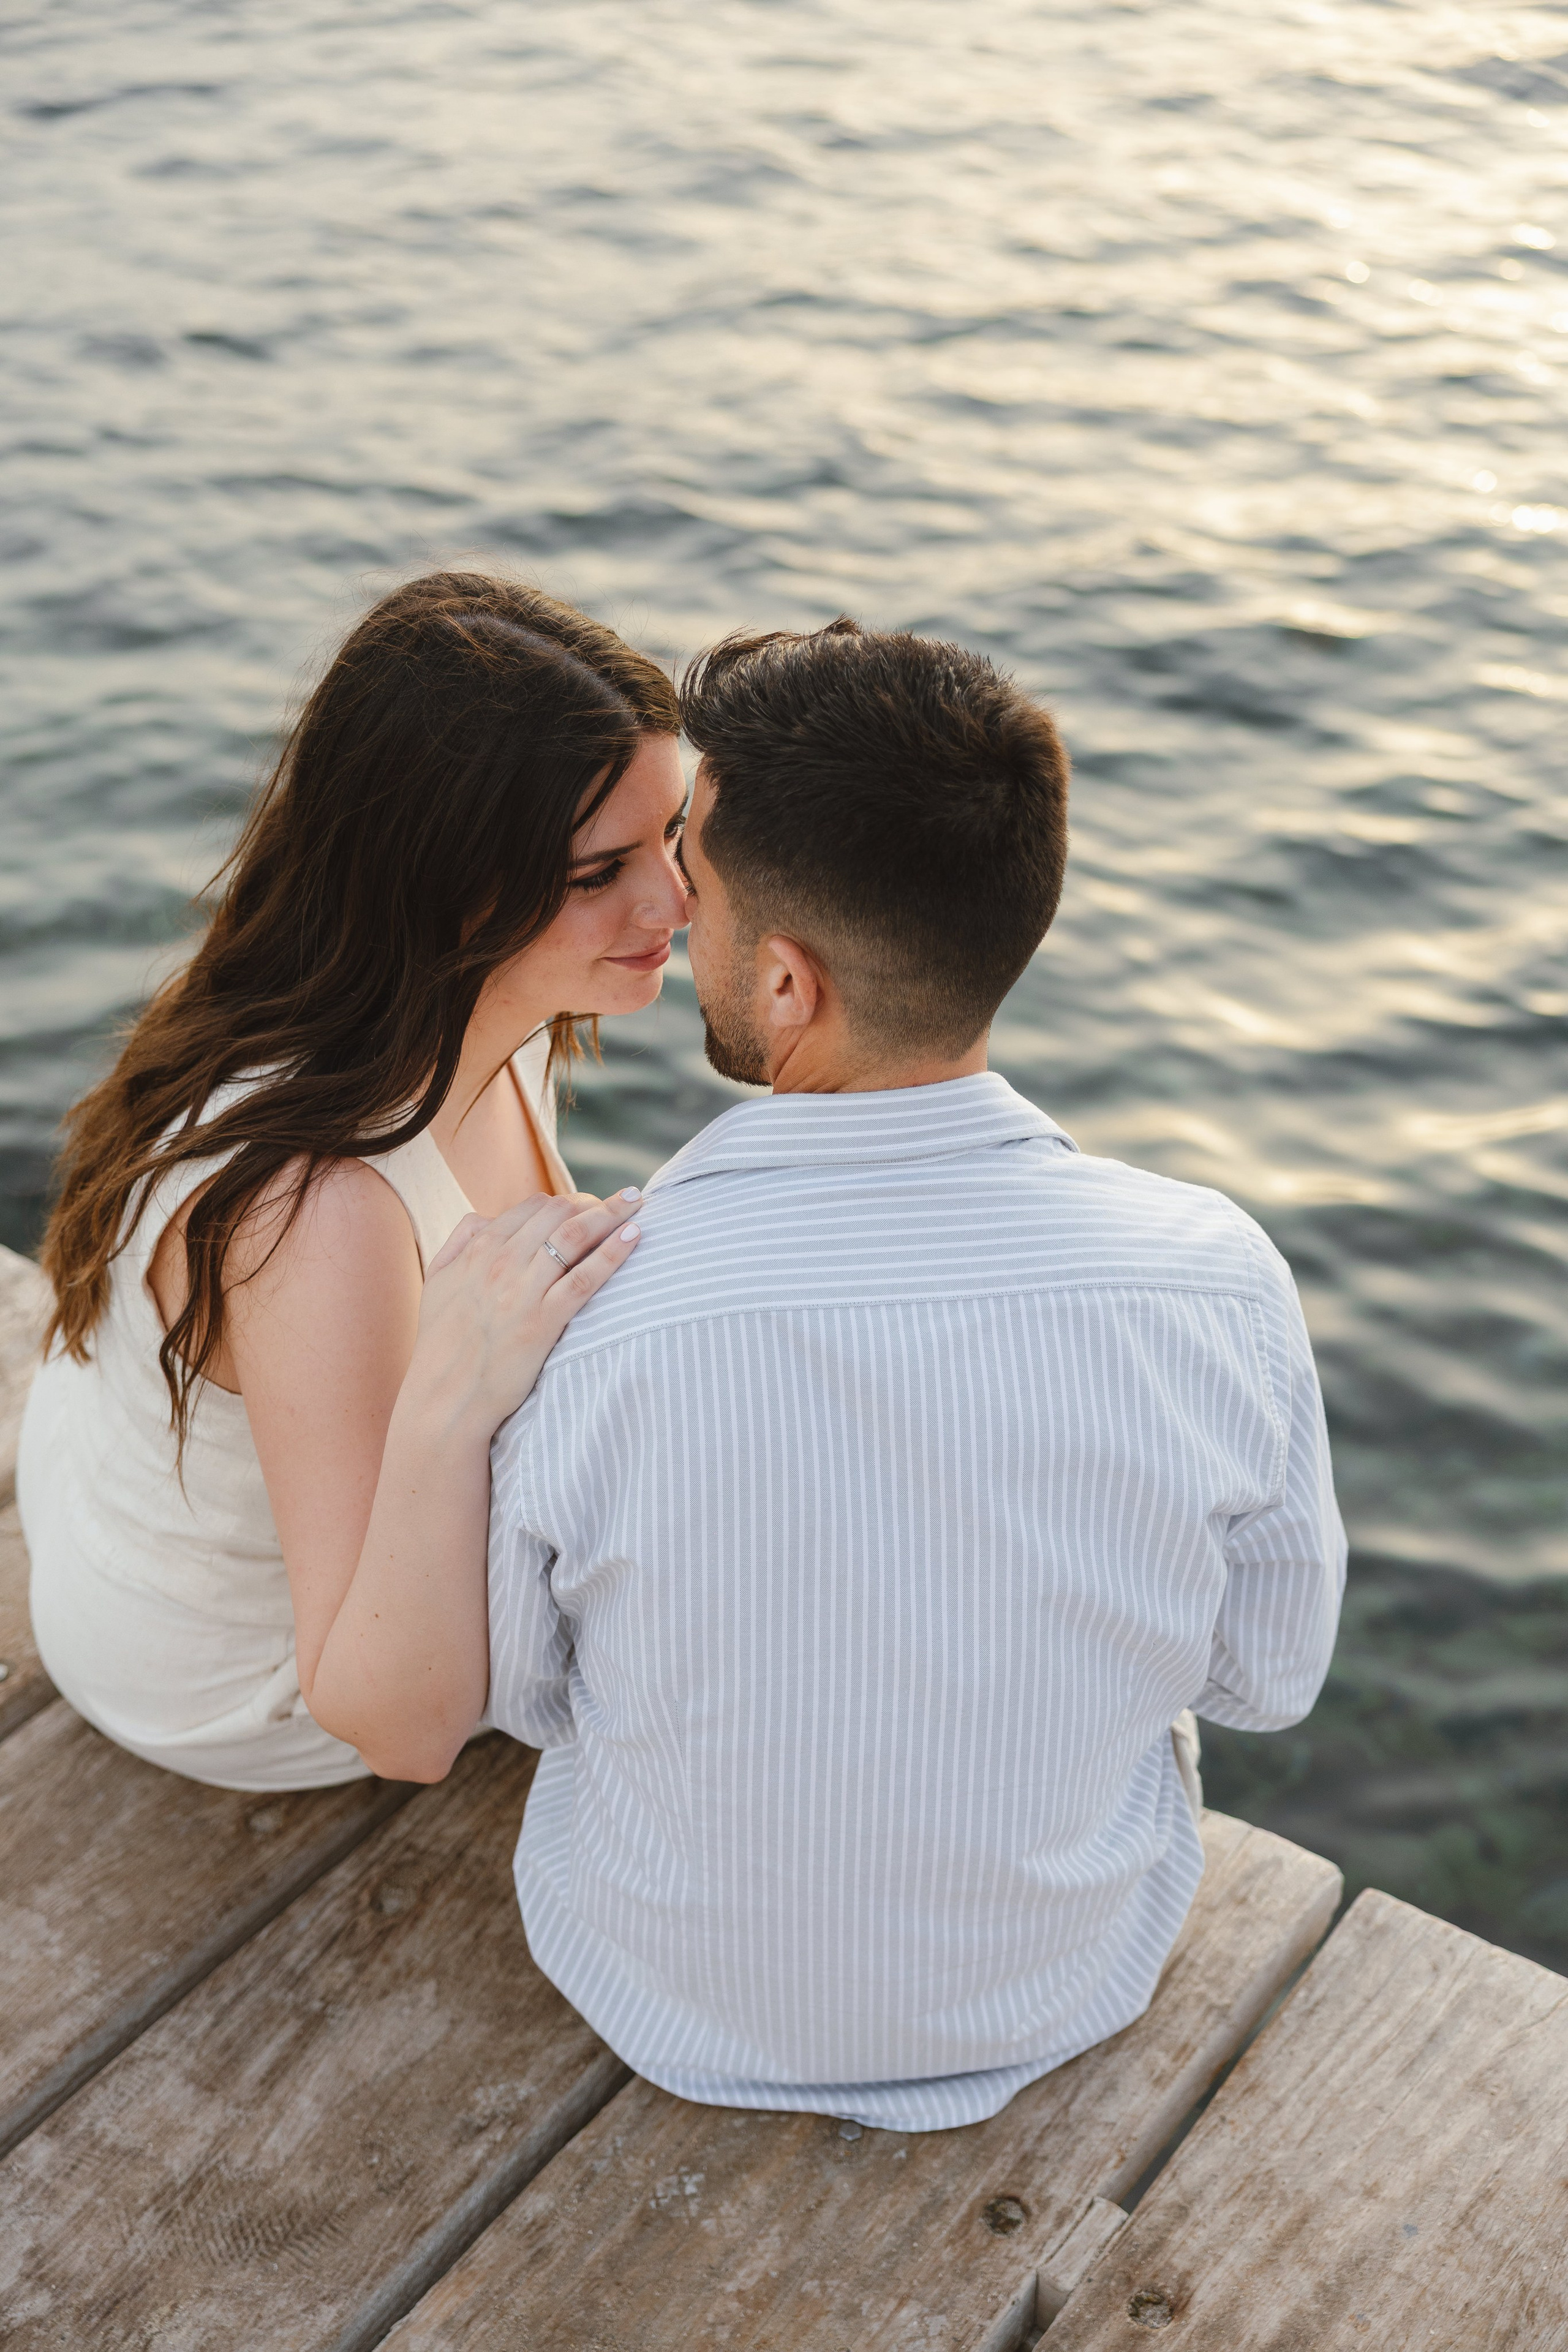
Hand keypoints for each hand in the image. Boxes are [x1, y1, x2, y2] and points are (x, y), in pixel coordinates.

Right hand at [405, 1190, 641, 1441]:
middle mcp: (501, 1262)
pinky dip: (613, 1252)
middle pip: (560, 1213)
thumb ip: (459, 1243)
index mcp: (479, 1249)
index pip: (534, 1206)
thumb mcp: (437, 1282)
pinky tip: (634, 1236)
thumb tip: (484, 1218)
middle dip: (594, 1203)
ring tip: (636, 1202)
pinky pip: (585, 1278)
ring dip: (611, 1213)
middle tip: (621, 1204)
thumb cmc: (442, 1343)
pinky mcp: (543, 1321)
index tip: (588, 1207)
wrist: (445, 1397)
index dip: (567, 1203)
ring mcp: (523, 1291)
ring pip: (575, 1236)